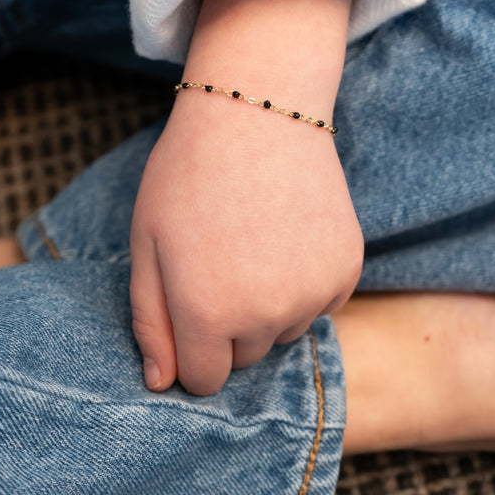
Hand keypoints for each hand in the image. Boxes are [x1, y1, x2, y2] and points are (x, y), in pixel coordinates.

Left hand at [130, 90, 362, 394]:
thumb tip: (163, 384)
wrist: (257, 110)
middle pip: (245, 358)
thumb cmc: (187, 175)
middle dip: (228, 326)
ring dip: (268, 306)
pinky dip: (303, 283)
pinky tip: (286, 235)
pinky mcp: (347, 272)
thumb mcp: (147, 246)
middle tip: (219, 259)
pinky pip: (319, 305)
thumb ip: (151, 322)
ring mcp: (313, 294)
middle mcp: (266, 316)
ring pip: (284, 333)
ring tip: (252, 242)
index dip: (191, 349)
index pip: (203, 380)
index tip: (189, 307)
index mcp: (208, 314)